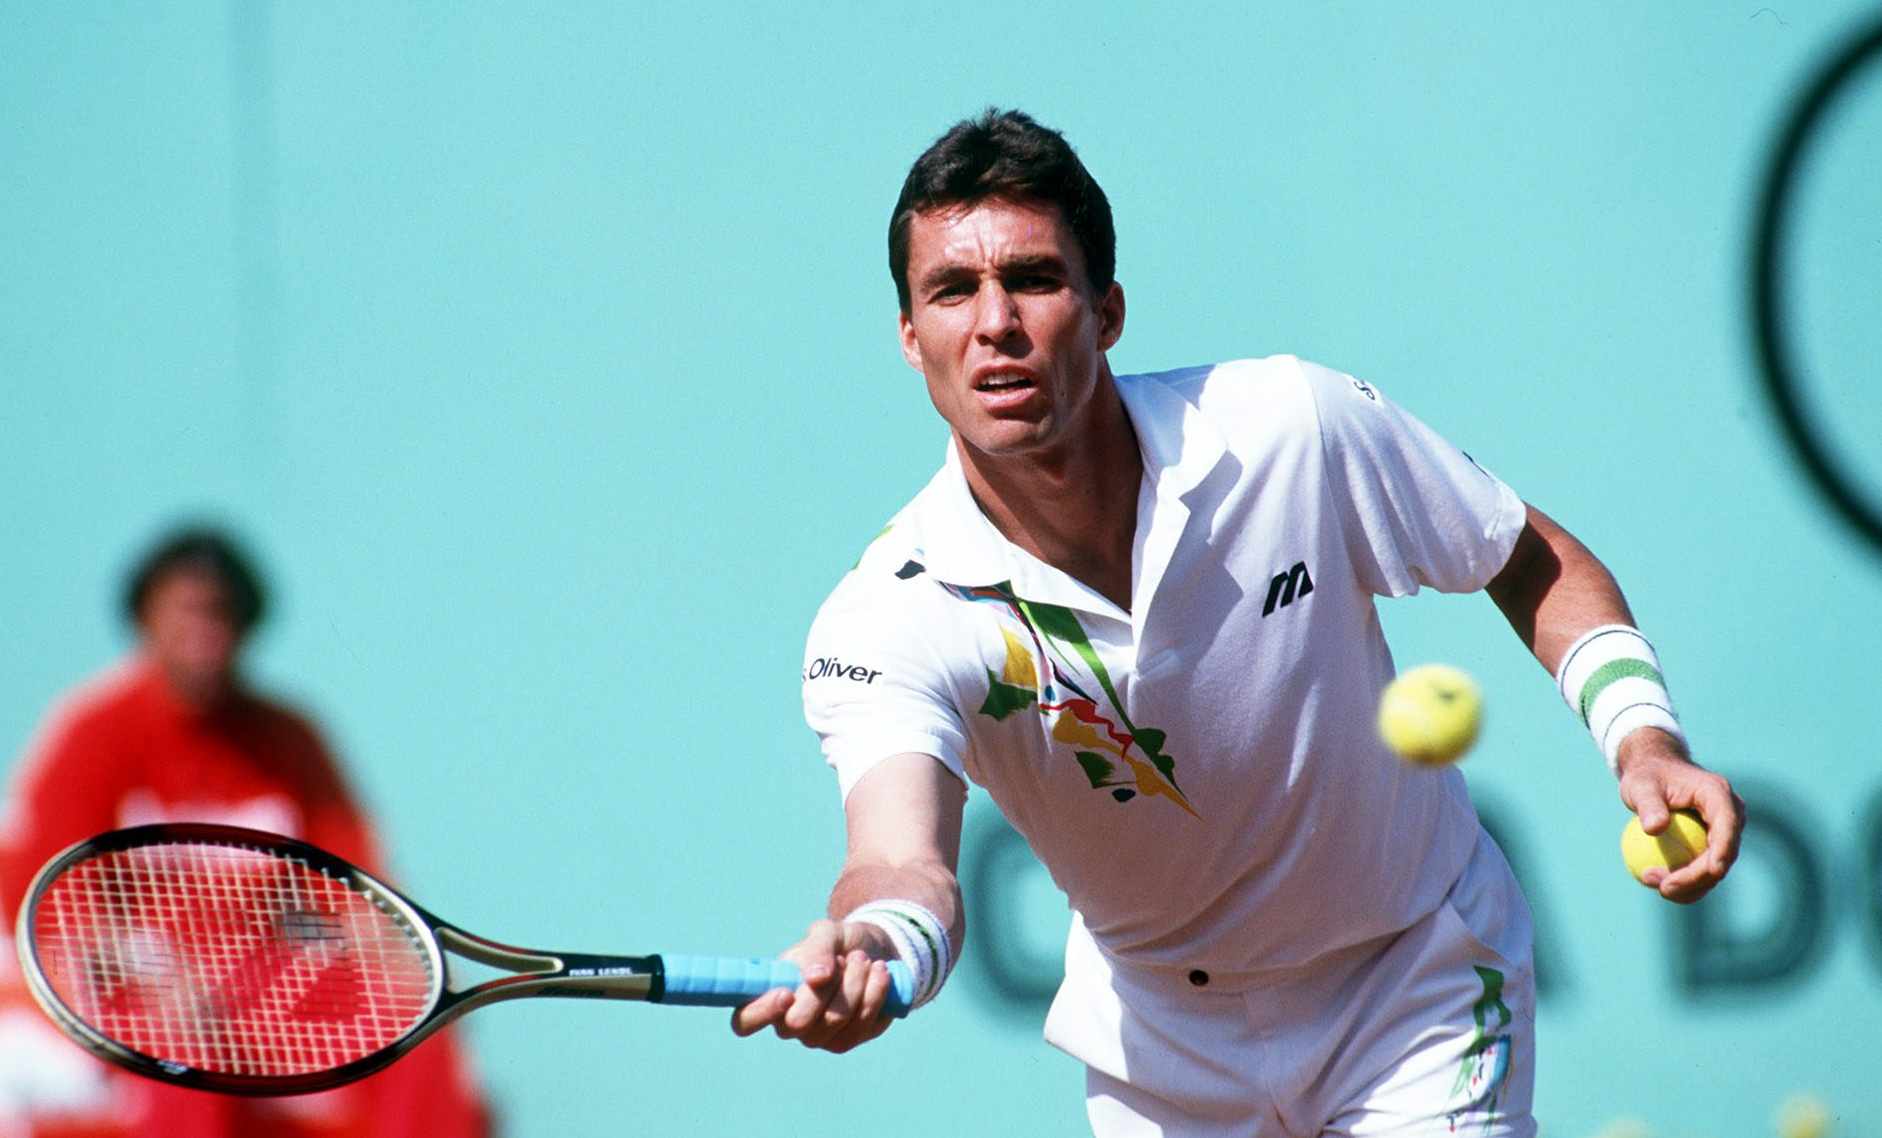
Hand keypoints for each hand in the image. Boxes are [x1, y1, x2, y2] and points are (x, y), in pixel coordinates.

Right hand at [729, 919, 897, 1052]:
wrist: (875, 950)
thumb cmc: (838, 943)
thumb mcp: (827, 933)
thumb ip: (817, 949)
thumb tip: (815, 976)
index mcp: (770, 995)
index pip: (745, 1020)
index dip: (762, 1011)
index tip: (787, 993)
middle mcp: (790, 1023)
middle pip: (799, 1024)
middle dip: (827, 988)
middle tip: (845, 959)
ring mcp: (820, 1037)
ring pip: (836, 1021)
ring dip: (856, 983)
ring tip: (863, 959)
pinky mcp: (851, 1039)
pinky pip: (864, 1024)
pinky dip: (875, 992)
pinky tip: (879, 973)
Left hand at [1615, 728, 1743, 902]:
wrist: (1654, 771)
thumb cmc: (1647, 775)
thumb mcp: (1640, 785)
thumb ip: (1648, 805)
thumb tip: (1654, 828)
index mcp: (1719, 795)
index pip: (1727, 827)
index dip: (1721, 853)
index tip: (1707, 873)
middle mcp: (1731, 814)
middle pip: (1724, 855)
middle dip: (1696, 878)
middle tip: (1662, 888)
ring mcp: (1726, 830)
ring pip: (1716, 867)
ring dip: (1690, 885)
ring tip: (1653, 883)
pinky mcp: (1715, 842)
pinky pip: (1705, 867)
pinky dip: (1686, 880)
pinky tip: (1659, 884)